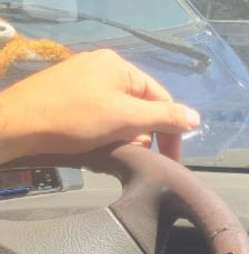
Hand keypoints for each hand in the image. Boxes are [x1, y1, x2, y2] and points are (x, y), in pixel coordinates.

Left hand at [0, 49, 200, 164]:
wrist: (16, 124)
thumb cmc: (75, 118)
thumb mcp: (126, 119)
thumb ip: (164, 118)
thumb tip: (196, 118)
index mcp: (120, 66)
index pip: (161, 98)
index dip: (170, 129)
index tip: (171, 158)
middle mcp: (103, 67)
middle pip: (141, 105)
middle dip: (144, 133)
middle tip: (137, 154)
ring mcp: (83, 79)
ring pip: (120, 112)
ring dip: (124, 134)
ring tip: (114, 150)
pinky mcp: (67, 94)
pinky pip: (100, 113)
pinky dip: (104, 131)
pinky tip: (96, 144)